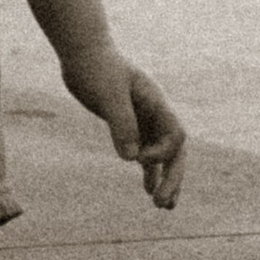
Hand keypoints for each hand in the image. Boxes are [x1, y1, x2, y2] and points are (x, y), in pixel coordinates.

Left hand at [59, 42, 186, 208]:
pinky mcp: (129, 124)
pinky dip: (148, 170)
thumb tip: (132, 159)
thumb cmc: (96, 68)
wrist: (83, 53)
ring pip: (162, 155)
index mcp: (157, 103)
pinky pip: (145, 152)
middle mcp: (155, 113)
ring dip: (164, 179)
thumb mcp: (107, 94)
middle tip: (163, 205)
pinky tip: (147, 189)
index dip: (162, 154)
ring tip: (163, 207)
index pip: (176, 136)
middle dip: (172, 178)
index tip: (137, 157)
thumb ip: (121, 124)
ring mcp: (144, 119)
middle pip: (174, 151)